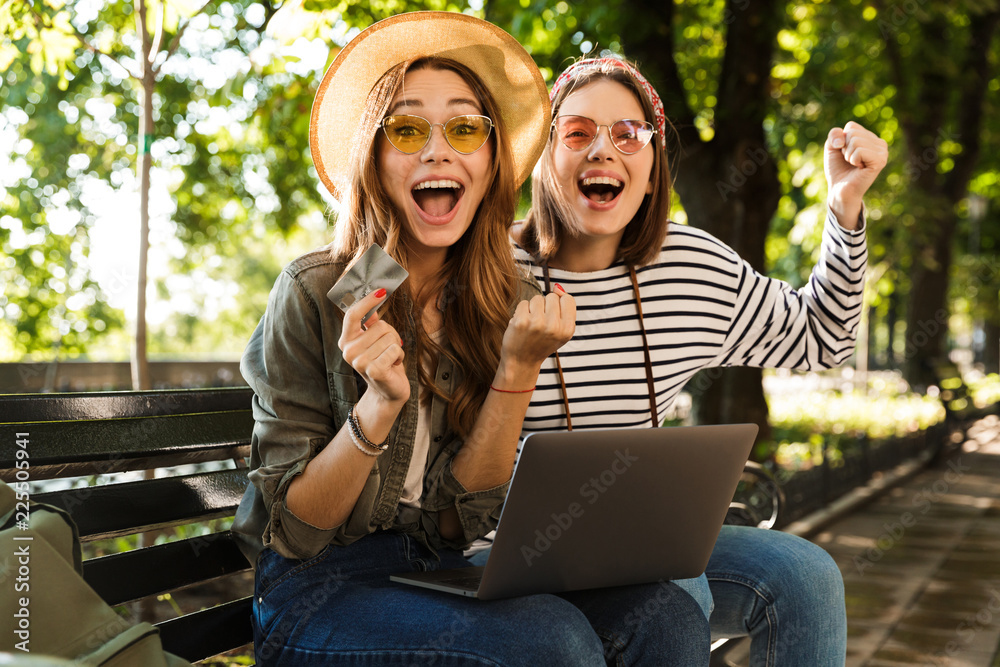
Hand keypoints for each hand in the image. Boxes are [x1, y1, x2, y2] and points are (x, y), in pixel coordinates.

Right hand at [338, 289, 409, 404]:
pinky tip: (393, 365)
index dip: (367, 301)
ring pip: (389, 337)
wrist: (388, 391)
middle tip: (389, 348)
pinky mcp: (374, 370)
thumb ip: (371, 323)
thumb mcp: (375, 341)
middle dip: (391, 334)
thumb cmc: (382, 362)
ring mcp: (360, 362)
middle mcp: (348, 351)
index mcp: (346, 341)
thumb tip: (374, 296)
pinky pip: (395, 349)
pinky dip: (400, 356)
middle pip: (379, 325)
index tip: (381, 291)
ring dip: (396, 347)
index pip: (352, 315)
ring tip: (390, 358)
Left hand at [497, 285, 575, 378]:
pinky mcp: (521, 322)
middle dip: (545, 306)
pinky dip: (521, 311)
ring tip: (531, 323)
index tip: (553, 315)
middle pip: (552, 297)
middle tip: (540, 322)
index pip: (568, 299)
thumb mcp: (561, 331)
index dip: (559, 304)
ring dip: (533, 308)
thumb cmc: (542, 343)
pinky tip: (522, 324)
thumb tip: (557, 286)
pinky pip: (524, 303)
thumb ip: (564, 309)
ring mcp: (537, 324)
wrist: (522, 361)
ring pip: (537, 298)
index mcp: (568, 330)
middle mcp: (554, 327)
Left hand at [825, 121, 887, 228]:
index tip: (844, 153)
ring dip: (848, 155)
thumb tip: (842, 141)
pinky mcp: (880, 161)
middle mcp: (879, 143)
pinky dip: (853, 159)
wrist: (839, 189)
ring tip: (854, 165)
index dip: (841, 140)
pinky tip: (859, 168)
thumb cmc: (838, 169)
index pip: (851, 126)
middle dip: (844, 148)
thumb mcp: (832, 147)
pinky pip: (860, 151)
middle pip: (853, 132)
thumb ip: (835, 134)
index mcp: (870, 137)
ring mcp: (882, 151)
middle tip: (850, 161)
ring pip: (856, 140)